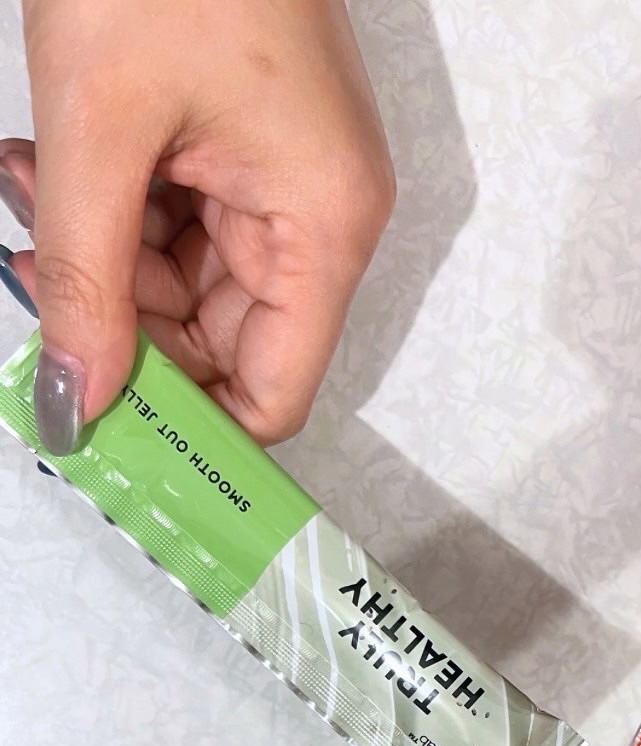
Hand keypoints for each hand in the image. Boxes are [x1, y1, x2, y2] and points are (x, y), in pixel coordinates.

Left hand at [0, 0, 393, 453]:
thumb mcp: (100, 133)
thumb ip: (89, 284)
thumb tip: (76, 407)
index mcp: (324, 226)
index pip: (274, 390)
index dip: (194, 428)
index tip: (103, 432)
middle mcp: (321, 217)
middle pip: (227, 341)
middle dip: (125, 325)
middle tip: (35, 283)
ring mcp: (287, 180)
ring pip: (193, 283)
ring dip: (106, 260)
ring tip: (32, 188)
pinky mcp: (249, 147)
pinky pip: (184, 223)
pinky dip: (118, 212)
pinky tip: (55, 167)